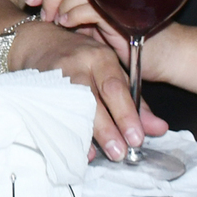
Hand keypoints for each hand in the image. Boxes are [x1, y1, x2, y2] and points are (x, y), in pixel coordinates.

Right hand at [7, 10, 167, 162]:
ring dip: (85, 134)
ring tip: (97, 155)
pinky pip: (52, 114)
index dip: (126, 114)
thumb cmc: (82, 58)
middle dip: (107, 129)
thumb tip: (158, 129)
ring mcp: (54, 77)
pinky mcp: (38, 88)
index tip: (136, 138)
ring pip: (70, 108)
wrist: (39, 42)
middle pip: (91, 99)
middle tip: (120, 152)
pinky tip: (74, 147)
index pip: (115, 87)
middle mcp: (77, 65)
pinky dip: (64, 132)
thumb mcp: (112, 71)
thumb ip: (135, 101)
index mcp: (100, 57)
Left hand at [26, 0, 128, 60]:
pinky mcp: (122, 15)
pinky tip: (67, 24)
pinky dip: (73, 14)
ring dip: (60, 6)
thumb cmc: (126, 43)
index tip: (31, 0)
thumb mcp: (93, 27)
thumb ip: (73, 14)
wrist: (162, 57)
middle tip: (42, 14)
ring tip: (56, 22)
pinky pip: (90, 8)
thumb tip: (43, 9)